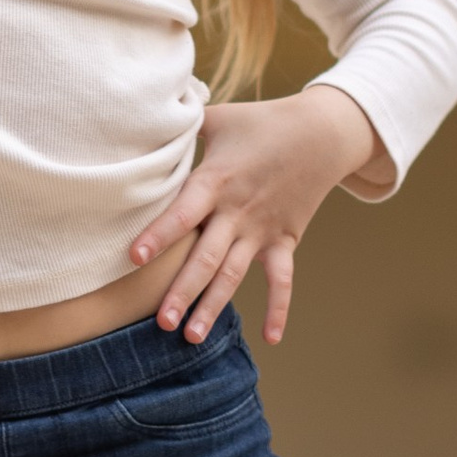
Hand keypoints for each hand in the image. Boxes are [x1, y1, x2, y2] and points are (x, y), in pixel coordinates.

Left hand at [130, 88, 381, 347]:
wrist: (323, 133)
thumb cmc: (261, 122)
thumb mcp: (218, 117)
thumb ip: (178, 125)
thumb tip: (138, 121)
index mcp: (217, 180)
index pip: (184, 213)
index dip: (159, 235)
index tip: (133, 258)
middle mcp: (238, 211)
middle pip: (207, 257)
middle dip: (183, 291)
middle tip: (161, 322)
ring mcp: (262, 229)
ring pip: (234, 275)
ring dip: (214, 306)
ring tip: (191, 338)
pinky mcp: (284, 240)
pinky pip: (282, 280)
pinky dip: (279, 308)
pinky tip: (271, 339)